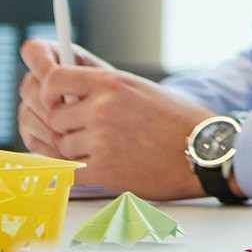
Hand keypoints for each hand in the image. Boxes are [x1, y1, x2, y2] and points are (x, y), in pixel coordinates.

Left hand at [17, 39, 216, 199]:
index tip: (56, 101)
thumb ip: (103, 92)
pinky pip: (71, 170)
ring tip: (112, 150)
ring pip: (63, 146)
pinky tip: (105, 166)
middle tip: (90, 134)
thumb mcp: (140, 91)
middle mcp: (102, 108)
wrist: (203, 149)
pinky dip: (82, 171)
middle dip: (68, 128)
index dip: (48, 93)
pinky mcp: (103, 168)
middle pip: (55, 118)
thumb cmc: (176, 121)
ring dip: (80, 151)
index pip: (54, 80)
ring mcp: (101, 139)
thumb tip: (68, 98)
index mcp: (112, 83)